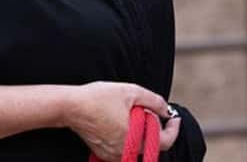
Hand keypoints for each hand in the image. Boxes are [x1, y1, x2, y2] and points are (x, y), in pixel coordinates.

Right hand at [62, 81, 180, 160]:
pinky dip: (131, 138)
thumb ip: (154, 101)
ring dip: (143, 134)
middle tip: (156, 113)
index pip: (164, 143)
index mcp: (133, 139)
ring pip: (137, 148)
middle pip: (151, 146)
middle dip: (158, 130)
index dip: (174, 129)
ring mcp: (112, 155)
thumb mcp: (131, 91)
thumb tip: (166, 110)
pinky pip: (124, 149)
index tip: (175, 118)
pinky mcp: (103, 153)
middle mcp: (123, 152)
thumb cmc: (99, 97)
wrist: (71, 106)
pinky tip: (125, 121)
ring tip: (138, 115)